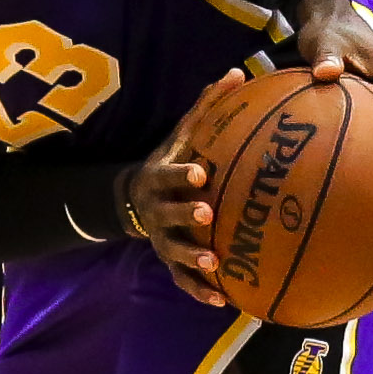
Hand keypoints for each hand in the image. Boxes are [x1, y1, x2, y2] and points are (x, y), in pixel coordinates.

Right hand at [124, 70, 242, 306]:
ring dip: (192, 261)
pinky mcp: (169, 261)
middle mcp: (158, 212)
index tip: (201, 173)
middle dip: (185, 216)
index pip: (169, 176)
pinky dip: (200, 292)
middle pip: (169, 216)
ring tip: (214, 267)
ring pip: (174, 253)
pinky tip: (224, 301)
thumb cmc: (171, 164)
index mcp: (160, 179)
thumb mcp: (181, 136)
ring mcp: (162, 239)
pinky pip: (182, 281)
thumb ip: (206, 108)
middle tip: (206, 216)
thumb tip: (237, 72)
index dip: (182, 175)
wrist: (135, 199)